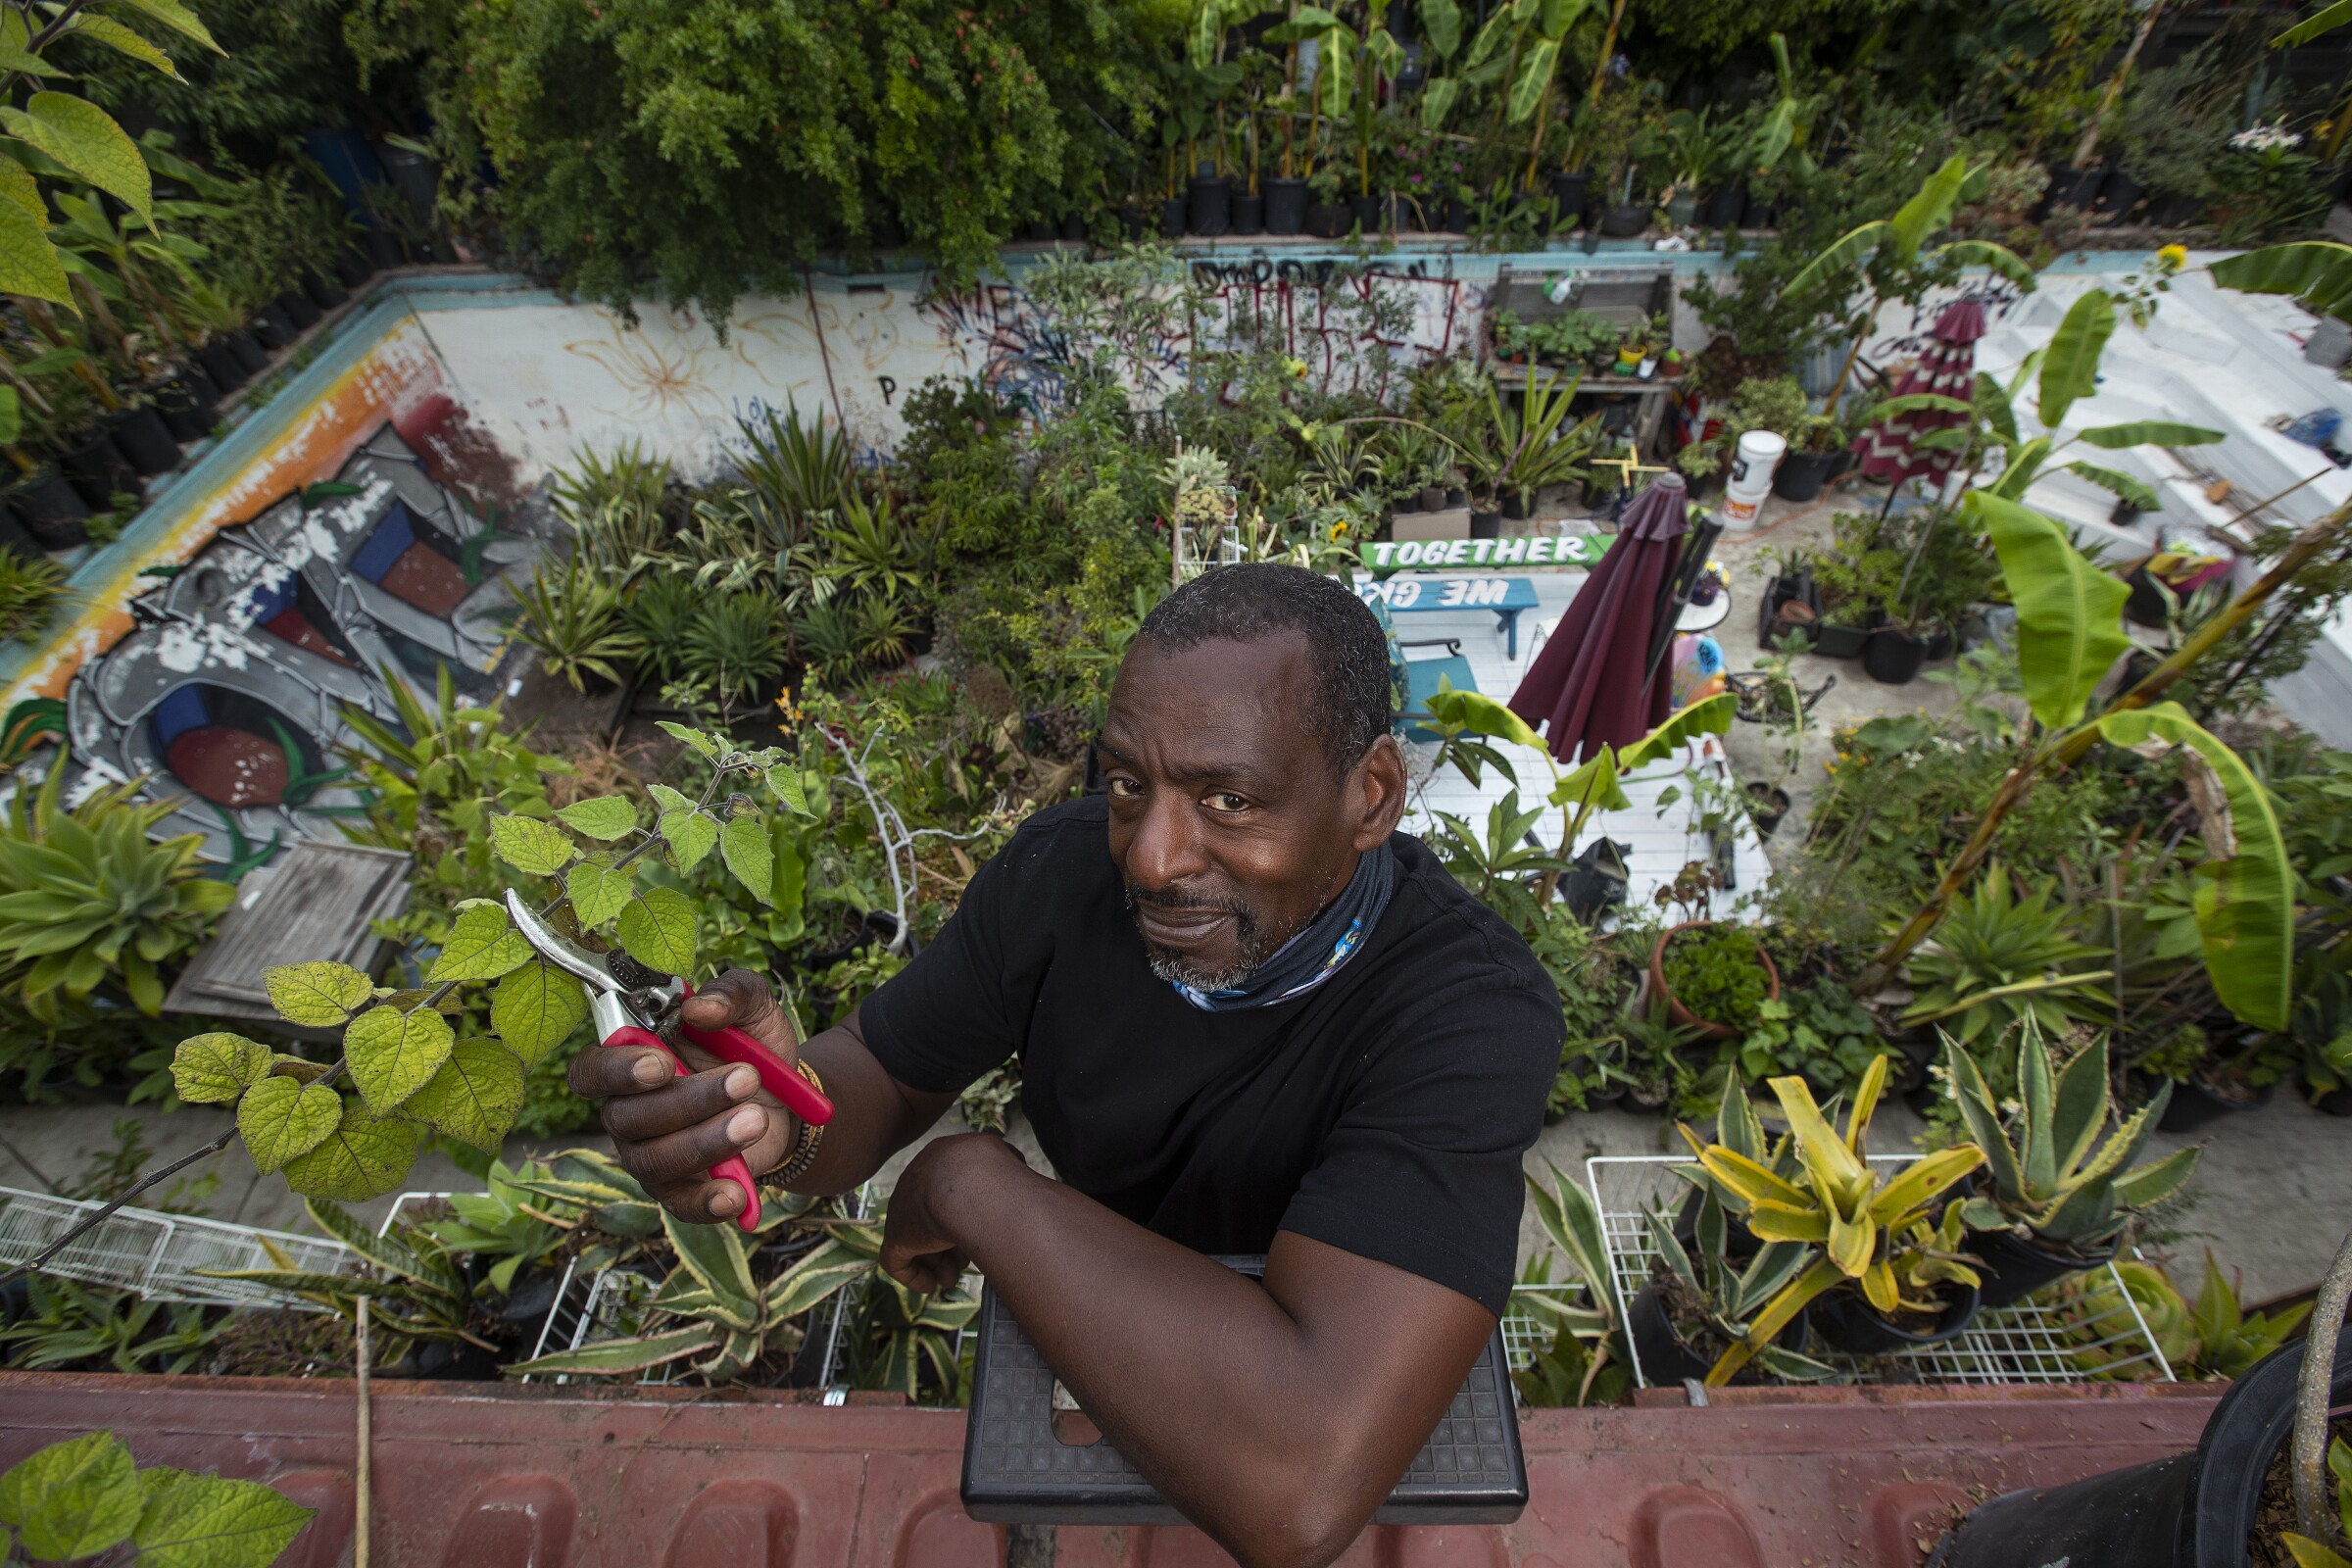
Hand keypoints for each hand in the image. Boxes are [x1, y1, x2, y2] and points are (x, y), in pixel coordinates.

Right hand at [566, 968, 800, 1223]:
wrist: (783, 1096)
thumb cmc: (749, 1045)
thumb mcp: (752, 1007)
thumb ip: (731, 994)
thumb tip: (699, 1008)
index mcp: (630, 1062)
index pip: (589, 1072)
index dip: (615, 1071)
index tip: (661, 1064)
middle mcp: (627, 1112)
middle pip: (628, 1118)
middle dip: (689, 1100)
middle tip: (747, 1078)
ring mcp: (649, 1155)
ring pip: (655, 1160)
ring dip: (707, 1140)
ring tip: (756, 1118)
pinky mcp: (679, 1189)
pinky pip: (680, 1204)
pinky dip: (706, 1202)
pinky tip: (735, 1195)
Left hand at [881, 1132, 1023, 1292]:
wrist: (972, 1184)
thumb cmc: (997, 1174)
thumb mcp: (1006, 1162)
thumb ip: (1003, 1169)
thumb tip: (1013, 1172)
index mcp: (942, 1158)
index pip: (948, 1192)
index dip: (965, 1217)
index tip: (980, 1237)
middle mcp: (918, 1180)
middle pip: (932, 1218)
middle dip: (950, 1244)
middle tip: (965, 1262)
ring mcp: (903, 1207)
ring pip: (917, 1239)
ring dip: (937, 1262)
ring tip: (952, 1279)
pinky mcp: (896, 1235)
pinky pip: (898, 1259)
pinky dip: (914, 1274)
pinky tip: (930, 1285)